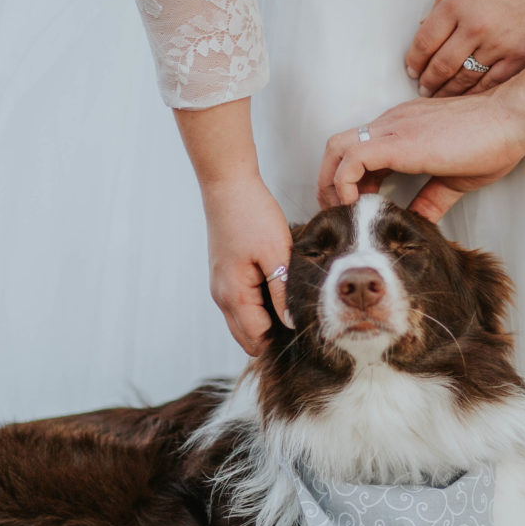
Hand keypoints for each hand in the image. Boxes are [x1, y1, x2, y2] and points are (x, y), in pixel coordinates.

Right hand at [202, 176, 293, 355]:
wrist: (228, 185)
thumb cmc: (251, 214)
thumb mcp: (276, 254)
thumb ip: (282, 292)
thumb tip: (291, 323)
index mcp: (234, 294)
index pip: (256, 338)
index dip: (280, 340)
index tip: (304, 331)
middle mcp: (221, 296)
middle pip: (246, 337)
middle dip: (271, 337)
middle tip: (300, 322)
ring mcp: (220, 286)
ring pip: (242, 321)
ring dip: (264, 322)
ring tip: (291, 307)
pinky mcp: (224, 275)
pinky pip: (240, 304)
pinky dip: (257, 307)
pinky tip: (277, 292)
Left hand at [318, 66, 524, 220]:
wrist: (512, 119)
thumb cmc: (493, 142)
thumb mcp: (454, 178)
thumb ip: (431, 199)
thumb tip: (418, 223)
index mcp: (402, 131)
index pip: (359, 151)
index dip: (350, 182)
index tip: (357, 208)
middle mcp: (391, 125)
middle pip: (337, 146)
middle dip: (329, 182)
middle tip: (340, 214)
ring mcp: (392, 130)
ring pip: (337, 149)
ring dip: (332, 184)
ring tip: (345, 213)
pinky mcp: (399, 143)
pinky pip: (353, 160)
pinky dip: (346, 183)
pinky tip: (359, 206)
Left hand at [406, 0, 524, 98]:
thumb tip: (429, 24)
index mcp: (458, 3)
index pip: (424, 42)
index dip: (414, 60)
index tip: (412, 68)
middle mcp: (475, 28)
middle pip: (441, 66)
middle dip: (428, 81)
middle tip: (423, 88)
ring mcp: (500, 45)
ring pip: (465, 80)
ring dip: (449, 91)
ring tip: (441, 97)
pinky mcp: (522, 56)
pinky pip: (493, 83)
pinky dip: (477, 92)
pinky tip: (469, 96)